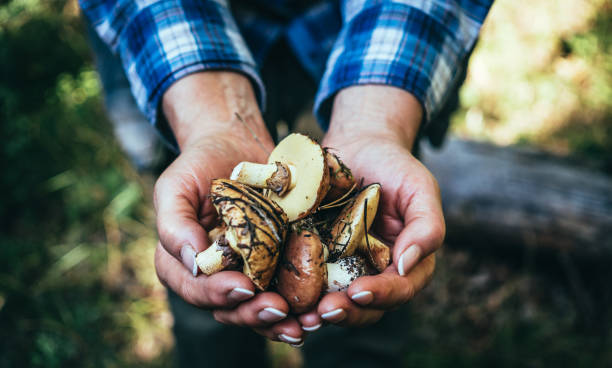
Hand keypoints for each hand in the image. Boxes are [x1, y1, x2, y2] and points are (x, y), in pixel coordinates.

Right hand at [154, 72, 304, 343]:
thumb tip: (192, 261)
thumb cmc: (198, 164)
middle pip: (228, 308)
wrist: (236, 146)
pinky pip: (282, 290)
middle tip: (279, 310)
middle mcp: (212, 275)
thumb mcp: (175, 186)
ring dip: (278, 321)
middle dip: (253, 313)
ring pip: (257, 307)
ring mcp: (244, 272)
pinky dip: (297, 304)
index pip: (195, 288)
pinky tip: (315, 309)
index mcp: (180, 264)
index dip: (218, 294)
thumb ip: (174, 224)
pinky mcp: (272, 264)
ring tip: (301, 323)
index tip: (244, 287)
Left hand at [298, 86, 444, 327]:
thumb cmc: (394, 166)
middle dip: (346, 313)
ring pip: (334, 302)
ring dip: (318, 313)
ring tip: (301, 316)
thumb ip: (426, 226)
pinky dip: (295, 294)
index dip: (382, 295)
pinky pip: (305, 282)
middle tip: (324, 311)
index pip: (400, 289)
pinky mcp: (314, 258)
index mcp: (404, 263)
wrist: (358, 145)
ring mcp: (343, 268)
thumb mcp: (419, 188)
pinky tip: (279, 296)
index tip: (359, 292)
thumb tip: (407, 265)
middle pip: (365, 307)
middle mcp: (373, 272)